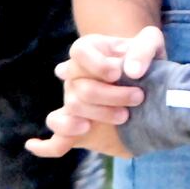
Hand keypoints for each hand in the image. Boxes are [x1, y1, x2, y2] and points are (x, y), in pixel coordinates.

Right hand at [24, 27, 165, 159]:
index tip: (116, 73)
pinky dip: (46, 145)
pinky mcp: (77, 127)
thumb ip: (144, 49)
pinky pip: (55, 138)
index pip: (78, 52)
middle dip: (111, 95)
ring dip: (99, 114)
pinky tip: (37, 144)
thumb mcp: (152, 43)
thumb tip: (132, 71)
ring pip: (72, 110)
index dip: (96, 65)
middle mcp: (74, 75)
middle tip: (138, 97)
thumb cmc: (145, 59)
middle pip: (79, 87)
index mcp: (89, 50)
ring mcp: (72, 101)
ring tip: (123, 117)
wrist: (148, 84)